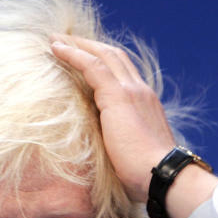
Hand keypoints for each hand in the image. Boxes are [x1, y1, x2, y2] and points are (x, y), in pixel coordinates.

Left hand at [50, 35, 174, 202]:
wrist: (161, 176)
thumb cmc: (146, 177)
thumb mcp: (130, 155)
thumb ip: (117, 145)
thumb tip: (102, 154)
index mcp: (145, 104)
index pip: (124, 73)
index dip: (103, 63)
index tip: (84, 59)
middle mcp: (141, 92)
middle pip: (114, 57)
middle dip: (90, 46)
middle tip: (66, 41)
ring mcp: (132, 92)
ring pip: (103, 55)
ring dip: (78, 45)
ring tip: (56, 40)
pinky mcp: (119, 97)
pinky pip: (92, 66)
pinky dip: (73, 54)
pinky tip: (56, 49)